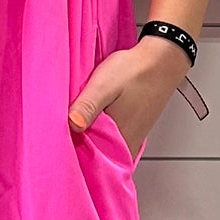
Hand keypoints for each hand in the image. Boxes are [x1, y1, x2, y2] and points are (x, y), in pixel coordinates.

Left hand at [67, 35, 188, 164]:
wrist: (161, 59)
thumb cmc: (135, 71)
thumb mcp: (104, 86)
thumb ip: (88, 106)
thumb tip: (72, 125)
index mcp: (119, 139)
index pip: (89, 159)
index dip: (72, 152)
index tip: (59, 140)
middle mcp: (127, 144)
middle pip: (95, 156)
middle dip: (79, 146)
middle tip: (64, 130)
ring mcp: (131, 137)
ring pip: (103, 146)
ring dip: (89, 137)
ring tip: (77, 122)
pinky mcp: (132, 128)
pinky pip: (111, 138)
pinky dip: (100, 130)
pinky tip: (94, 118)